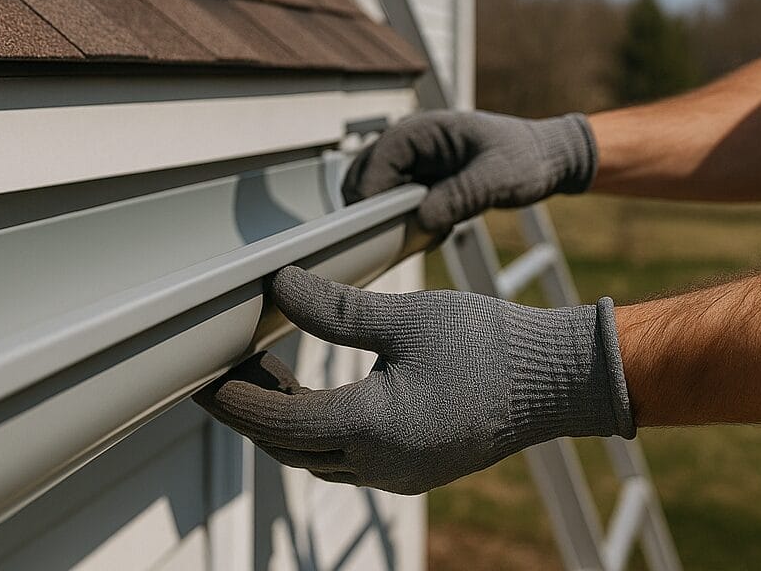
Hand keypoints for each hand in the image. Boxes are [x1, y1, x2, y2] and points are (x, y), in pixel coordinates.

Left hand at [195, 266, 633, 494]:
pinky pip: (347, 459)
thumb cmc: (490, 344)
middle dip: (250, 412)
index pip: (278, 423)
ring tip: (260, 372)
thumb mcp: (406, 316)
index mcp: (373, 428)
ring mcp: (400, 473)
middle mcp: (381, 464)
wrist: (558, 380)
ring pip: (317, 458)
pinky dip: (318, 429)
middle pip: (289, 447)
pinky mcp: (415, 468)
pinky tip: (314, 392)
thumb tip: (278, 286)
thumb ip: (336, 308)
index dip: (234, 400)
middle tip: (219, 372)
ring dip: (283, 423)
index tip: (202, 378)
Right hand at [343, 111, 597, 234]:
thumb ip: (461, 196)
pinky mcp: (421, 178)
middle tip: (400, 235)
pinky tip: (434, 230)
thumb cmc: (527, 158)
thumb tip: (423, 220)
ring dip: (388, 215)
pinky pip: (395, 201)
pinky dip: (404, 219)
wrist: (547, 158)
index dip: (371, 192)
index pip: (377, 159)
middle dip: (373, 207)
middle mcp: (412, 142)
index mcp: (425, 129)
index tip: (378, 225)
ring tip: (423, 232)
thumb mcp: (499, 179)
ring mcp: (414, 160)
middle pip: (365, 175)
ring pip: (376, 190)